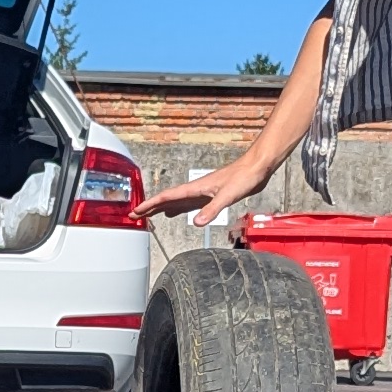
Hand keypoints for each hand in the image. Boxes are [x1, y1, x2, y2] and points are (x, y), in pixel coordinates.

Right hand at [136, 158, 264, 228]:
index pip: (166, 197)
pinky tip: (175, 213)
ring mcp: (202, 193)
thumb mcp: (227, 196)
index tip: (135, 211)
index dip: (150, 205)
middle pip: (167, 200)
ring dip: (161, 209)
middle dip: (150, 208)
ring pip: (175, 202)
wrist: (256, 168)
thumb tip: (196, 223)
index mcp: (195, 189)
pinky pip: (187, 204)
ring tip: (149, 216)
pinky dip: (177, 209)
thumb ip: (211, 209)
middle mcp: (195, 190)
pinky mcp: (210, 196)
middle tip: (134, 216)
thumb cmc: (243, 177)